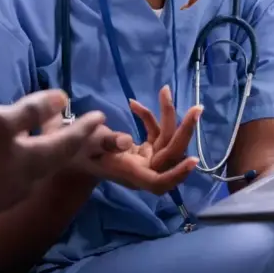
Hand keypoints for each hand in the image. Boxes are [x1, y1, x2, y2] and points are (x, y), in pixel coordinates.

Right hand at [0, 91, 104, 235]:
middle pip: (60, 156)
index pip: (70, 141)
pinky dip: (32, 155)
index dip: (85, 127)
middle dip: (74, 139)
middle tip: (85, 125)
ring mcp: (13, 190)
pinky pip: (24, 169)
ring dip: (53, 147)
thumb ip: (30, 111)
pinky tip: (21, 148)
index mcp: (36, 159)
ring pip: (42, 164)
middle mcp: (31, 178)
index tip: (101, 115)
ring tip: (55, 132)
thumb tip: (62, 98)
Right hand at [77, 86, 201, 194]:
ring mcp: (147, 160)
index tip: (192, 160)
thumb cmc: (79, 151)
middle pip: (170, 153)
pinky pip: (156, 135)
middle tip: (197, 109)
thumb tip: (127, 141)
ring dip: (168, 116)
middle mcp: (143, 169)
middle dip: (184, 130)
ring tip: (165, 91)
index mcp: (131, 173)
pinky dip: (150, 118)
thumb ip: (108, 142)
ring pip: (166, 140)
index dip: (176, 174)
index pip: (159, 181)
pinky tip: (135, 104)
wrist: (76, 155)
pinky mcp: (146, 152)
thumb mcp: (87, 143)